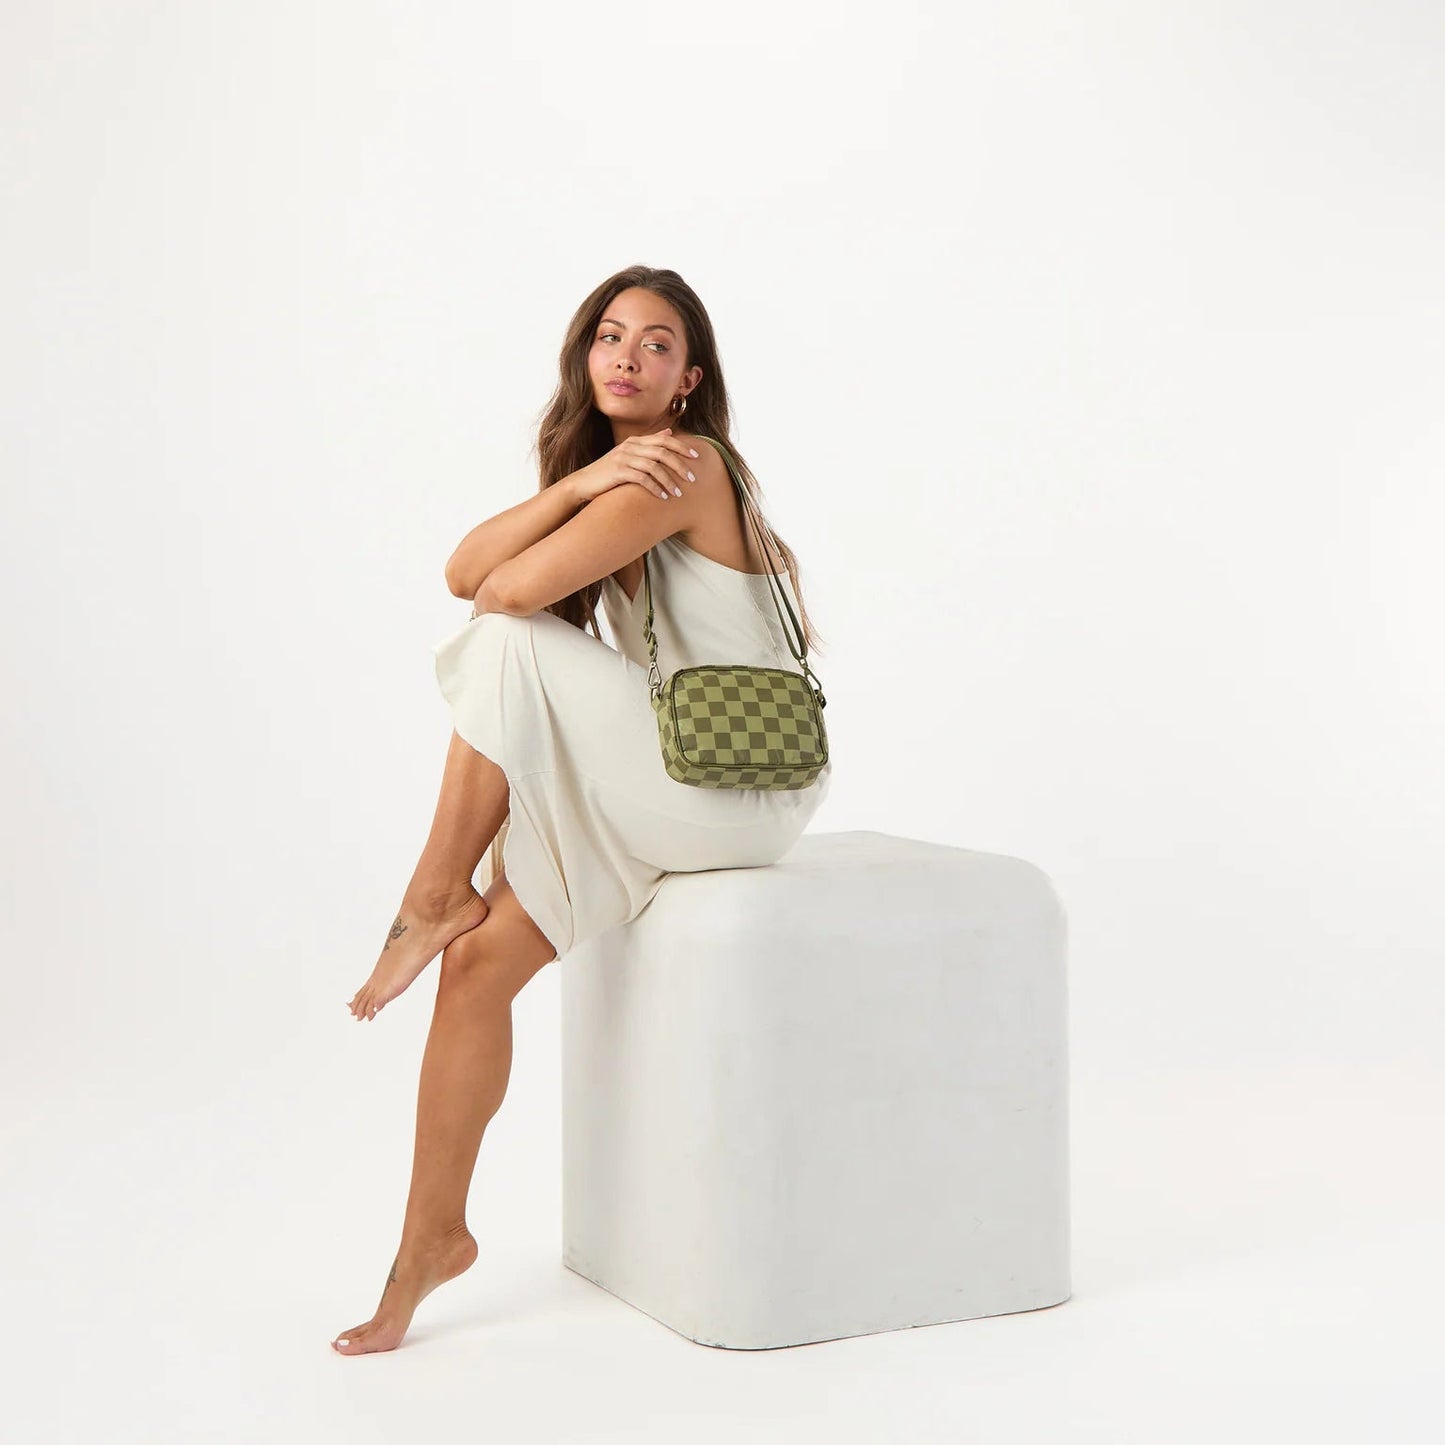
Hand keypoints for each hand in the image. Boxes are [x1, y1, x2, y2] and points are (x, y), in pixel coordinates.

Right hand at [567, 428, 701, 503]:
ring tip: (678, 493)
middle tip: (692, 479)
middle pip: (662, 452)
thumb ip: (648, 445)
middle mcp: (630, 447)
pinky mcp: (618, 472)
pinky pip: (642, 479)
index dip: (682, 447)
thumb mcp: (629, 455)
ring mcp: (623, 458)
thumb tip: (669, 433)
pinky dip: (655, 488)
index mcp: (635, 441)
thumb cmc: (609, 473)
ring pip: (654, 466)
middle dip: (680, 465)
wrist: (583, 483)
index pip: (664, 440)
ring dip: (669, 481)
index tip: (697, 457)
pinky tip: (663, 497)